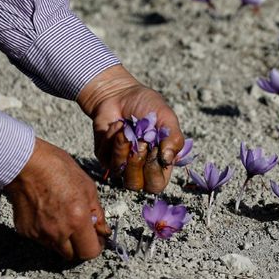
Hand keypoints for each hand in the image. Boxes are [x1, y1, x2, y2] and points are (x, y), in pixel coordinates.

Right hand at [4, 138, 109, 259]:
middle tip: (82, 231)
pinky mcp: (25, 231)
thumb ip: (97, 214)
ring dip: (64, 240)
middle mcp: (58, 232)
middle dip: (80, 246)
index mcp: (77, 220)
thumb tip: (103, 230)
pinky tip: (48, 214)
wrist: (24, 163)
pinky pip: (42, 239)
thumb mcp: (88, 188)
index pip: (90, 252)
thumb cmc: (58, 170)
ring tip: (64, 218)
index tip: (97, 239)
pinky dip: (48, 233)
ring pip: (57, 248)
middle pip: (73, 256)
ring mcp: (39, 233)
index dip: (96, 247)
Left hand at [78, 65, 184, 193]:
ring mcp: (121, 163)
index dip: (154, 171)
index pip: (156, 184)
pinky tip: (117, 125)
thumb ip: (174, 139)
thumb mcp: (167, 118)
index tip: (154, 149)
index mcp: (159, 163)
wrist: (120, 93)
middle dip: (136, 162)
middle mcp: (140, 168)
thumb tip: (168, 160)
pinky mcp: (104, 156)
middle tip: (140, 141)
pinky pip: (105, 157)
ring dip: (123, 147)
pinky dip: (112, 138)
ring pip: (119, 172)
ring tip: (127, 128)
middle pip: (136, 185)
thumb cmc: (147, 106)